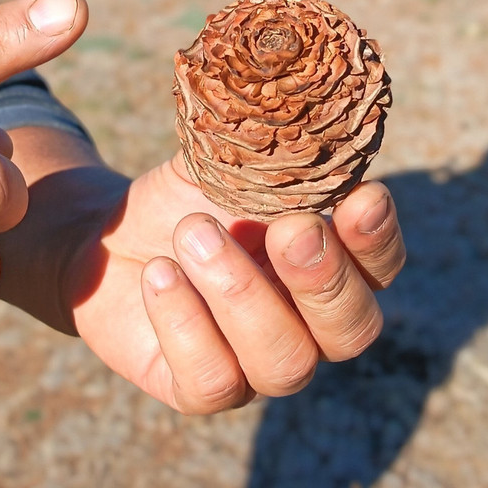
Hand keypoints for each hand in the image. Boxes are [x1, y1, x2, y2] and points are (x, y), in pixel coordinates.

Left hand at [0, 140, 405, 414]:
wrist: (107, 235)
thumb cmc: (185, 198)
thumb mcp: (228, 162)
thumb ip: (274, 148)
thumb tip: (308, 97)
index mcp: (332, 267)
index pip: (380, 268)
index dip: (378, 240)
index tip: (362, 196)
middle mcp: (309, 327)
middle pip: (352, 331)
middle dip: (323, 279)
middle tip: (289, 228)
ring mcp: (257, 367)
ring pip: (284, 362)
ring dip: (241, 294)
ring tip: (191, 232)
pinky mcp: (201, 390)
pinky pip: (213, 382)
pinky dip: (186, 324)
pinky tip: (159, 273)